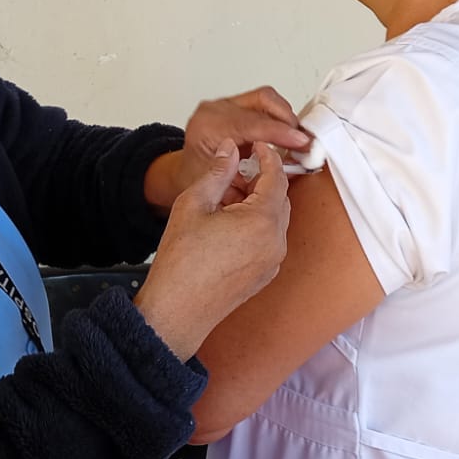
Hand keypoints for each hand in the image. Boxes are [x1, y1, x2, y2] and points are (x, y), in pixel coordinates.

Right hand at [133, 142, 290, 359]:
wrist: (178, 310)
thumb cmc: (181, 262)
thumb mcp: (194, 203)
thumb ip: (217, 172)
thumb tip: (229, 150)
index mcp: (262, 221)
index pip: (276, 178)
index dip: (268, 158)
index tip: (258, 147)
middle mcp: (275, 242)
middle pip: (280, 198)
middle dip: (264, 180)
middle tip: (241, 169)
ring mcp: (273, 261)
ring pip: (276, 220)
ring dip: (261, 203)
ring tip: (231, 197)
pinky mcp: (265, 275)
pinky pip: (270, 240)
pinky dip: (259, 225)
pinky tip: (232, 223)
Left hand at [179, 87, 310, 201]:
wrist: (183, 174)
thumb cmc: (195, 181)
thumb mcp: (221, 184)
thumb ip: (251, 176)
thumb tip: (283, 171)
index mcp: (208, 127)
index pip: (252, 123)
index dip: (281, 132)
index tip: (301, 142)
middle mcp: (215, 110)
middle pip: (263, 101)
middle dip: (288, 122)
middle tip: (304, 143)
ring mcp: (224, 105)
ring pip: (266, 99)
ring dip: (285, 119)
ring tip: (296, 141)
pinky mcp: (234, 106)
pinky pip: (263, 104)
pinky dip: (279, 119)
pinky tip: (286, 137)